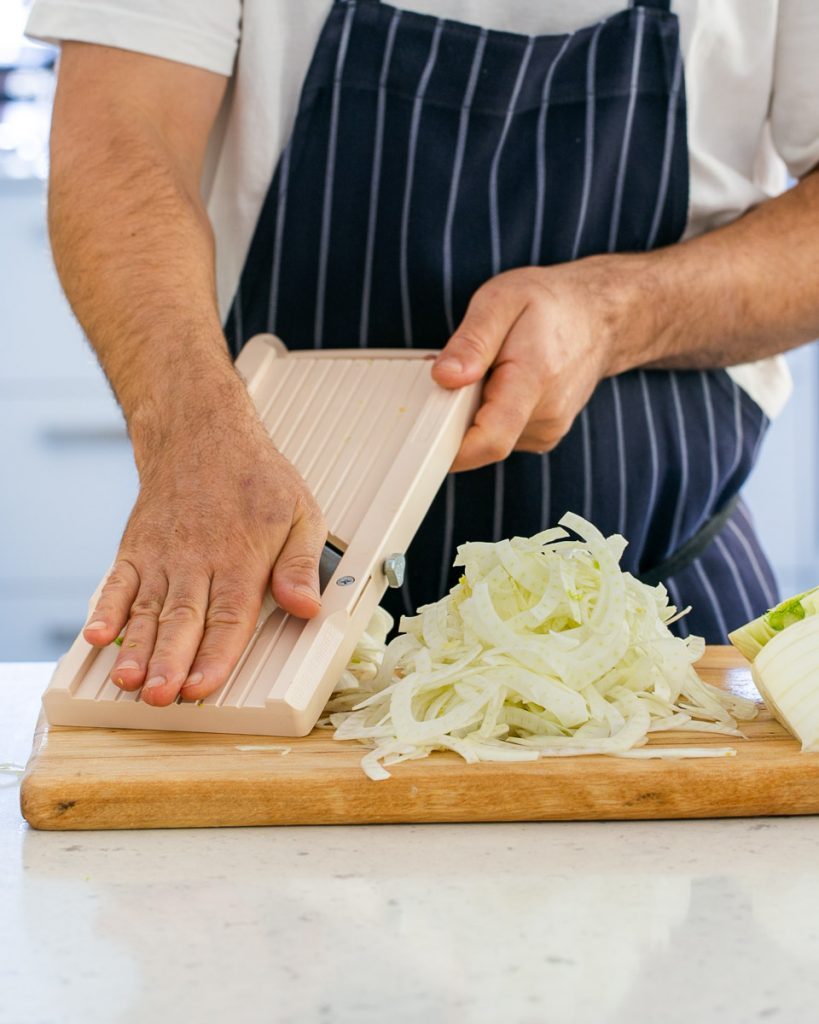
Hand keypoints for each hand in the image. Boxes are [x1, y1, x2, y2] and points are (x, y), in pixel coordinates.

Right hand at [82, 409, 326, 706]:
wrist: (200, 433)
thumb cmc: (254, 478)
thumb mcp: (301, 514)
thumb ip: (300, 565)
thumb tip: (306, 606)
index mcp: (240, 558)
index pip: (228, 617)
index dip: (215, 656)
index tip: (201, 686)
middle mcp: (197, 560)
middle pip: (183, 620)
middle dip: (170, 662)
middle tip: (160, 695)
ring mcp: (162, 556)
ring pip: (147, 610)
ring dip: (136, 648)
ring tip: (127, 680)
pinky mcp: (136, 550)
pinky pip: (117, 583)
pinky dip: (104, 610)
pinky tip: (96, 636)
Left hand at [431, 258, 634, 470]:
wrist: (600, 316)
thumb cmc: (550, 305)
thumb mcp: (501, 301)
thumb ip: (471, 342)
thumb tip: (444, 378)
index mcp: (533, 382)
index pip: (490, 440)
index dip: (450, 448)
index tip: (425, 433)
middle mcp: (546, 416)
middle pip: (481, 440)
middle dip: (455, 414)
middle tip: (461, 373)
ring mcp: (548, 430)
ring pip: (489, 438)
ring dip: (474, 412)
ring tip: (489, 371)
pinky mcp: (543, 436)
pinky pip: (502, 435)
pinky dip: (490, 414)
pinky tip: (502, 384)